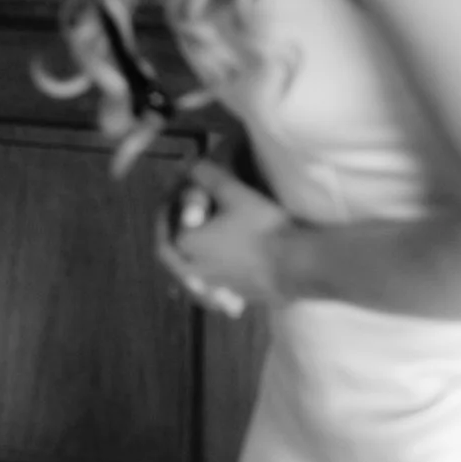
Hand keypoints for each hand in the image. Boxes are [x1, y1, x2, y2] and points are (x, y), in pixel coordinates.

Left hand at [154, 159, 290, 316]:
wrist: (297, 266)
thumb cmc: (261, 227)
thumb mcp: (233, 192)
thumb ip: (206, 175)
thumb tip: (189, 164)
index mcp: (186, 245)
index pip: (163, 228)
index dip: (166, 212)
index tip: (172, 201)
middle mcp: (194, 270)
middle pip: (173, 256)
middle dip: (174, 238)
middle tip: (182, 226)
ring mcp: (215, 287)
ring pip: (192, 274)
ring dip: (190, 259)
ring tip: (201, 245)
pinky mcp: (236, 296)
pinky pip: (213, 287)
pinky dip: (210, 275)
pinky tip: (223, 267)